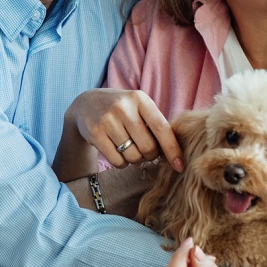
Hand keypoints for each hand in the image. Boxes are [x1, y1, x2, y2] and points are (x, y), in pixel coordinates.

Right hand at [63, 89, 183, 171]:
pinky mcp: (95, 134)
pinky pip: (117, 161)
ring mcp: (108, 120)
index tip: (180, 166)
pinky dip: (121, 163)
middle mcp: (124, 107)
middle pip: (148, 147)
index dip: (173, 149)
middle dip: (150, 155)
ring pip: (133, 156)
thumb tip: (176, 155)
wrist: (86, 104)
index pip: (161, 128)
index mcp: (140, 99)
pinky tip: (117, 151)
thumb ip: (156, 125)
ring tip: (129, 148)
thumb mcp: (139, 108)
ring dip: (135, 159)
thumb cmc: (122, 110)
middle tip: (145, 151)